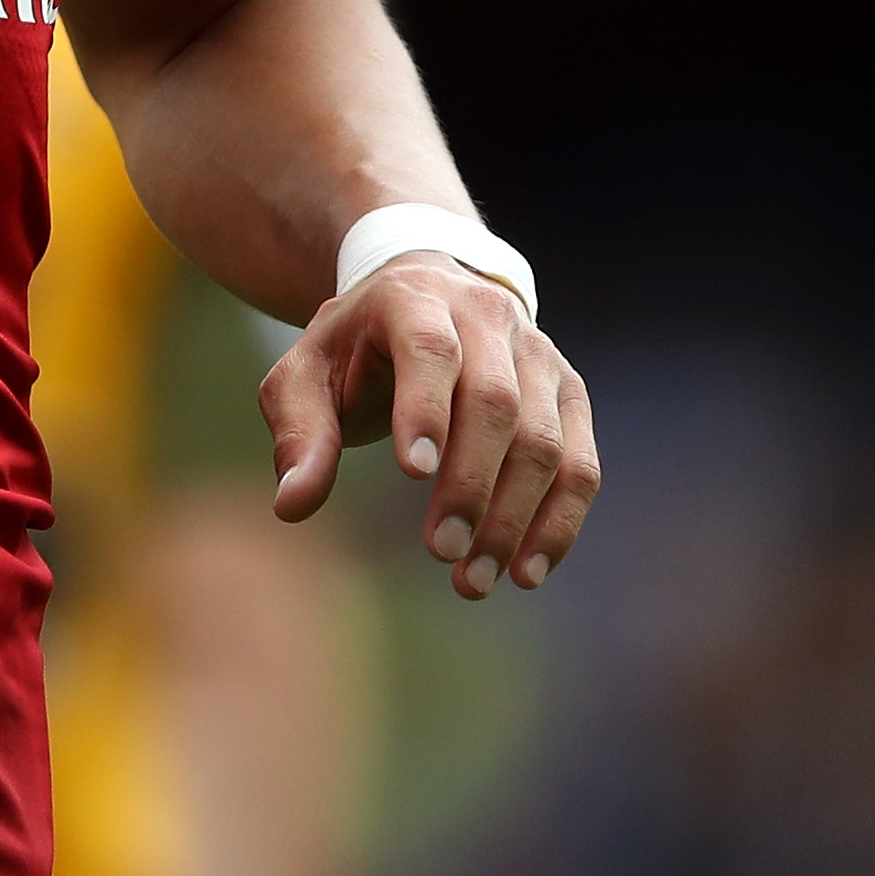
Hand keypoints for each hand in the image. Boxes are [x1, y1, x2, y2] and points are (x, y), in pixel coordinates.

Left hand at [257, 254, 598, 600]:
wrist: (426, 296)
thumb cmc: (355, 348)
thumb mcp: (306, 375)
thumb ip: (299, 433)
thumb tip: (293, 505)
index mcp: (415, 299)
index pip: (430, 350)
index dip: (425, 409)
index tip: (412, 474)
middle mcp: (488, 315)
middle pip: (495, 402)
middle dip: (470, 484)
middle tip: (439, 551)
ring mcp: (538, 353)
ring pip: (543, 439)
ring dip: (515, 517)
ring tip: (474, 579)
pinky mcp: (569, 393)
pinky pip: (580, 463)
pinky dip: (559, 522)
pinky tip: (526, 572)